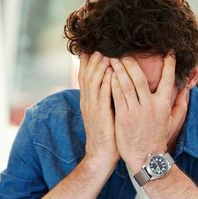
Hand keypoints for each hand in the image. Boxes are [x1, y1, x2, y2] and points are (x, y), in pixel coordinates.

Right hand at [79, 52, 118, 168]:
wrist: (101, 155)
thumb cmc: (107, 133)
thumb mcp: (103, 111)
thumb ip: (105, 96)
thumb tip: (112, 79)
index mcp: (87, 100)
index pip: (85, 75)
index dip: (88, 60)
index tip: (94, 46)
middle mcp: (87, 101)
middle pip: (87, 74)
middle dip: (94, 58)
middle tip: (101, 43)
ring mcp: (92, 108)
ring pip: (94, 81)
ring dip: (100, 66)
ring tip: (106, 52)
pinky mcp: (101, 115)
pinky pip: (103, 95)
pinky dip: (106, 82)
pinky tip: (111, 72)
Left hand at [110, 55, 188, 173]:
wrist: (146, 158)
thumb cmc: (159, 138)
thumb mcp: (174, 121)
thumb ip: (181, 104)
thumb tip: (187, 89)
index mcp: (164, 104)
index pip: (168, 79)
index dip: (169, 64)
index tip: (168, 50)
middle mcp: (150, 106)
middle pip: (140, 78)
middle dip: (132, 62)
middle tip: (124, 49)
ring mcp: (135, 111)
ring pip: (126, 85)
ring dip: (119, 69)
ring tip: (113, 57)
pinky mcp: (123, 117)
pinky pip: (117, 96)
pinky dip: (113, 84)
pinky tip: (109, 74)